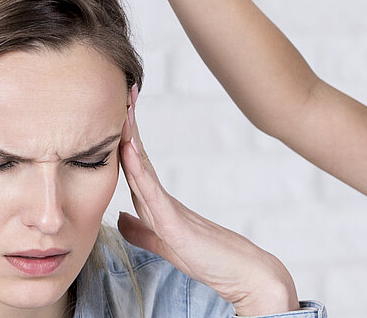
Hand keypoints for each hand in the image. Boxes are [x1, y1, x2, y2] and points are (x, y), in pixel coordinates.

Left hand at [116, 86, 300, 315]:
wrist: (248, 275)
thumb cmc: (213, 262)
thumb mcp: (166, 245)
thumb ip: (143, 231)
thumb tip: (121, 216)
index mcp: (161, 206)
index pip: (136, 168)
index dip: (124, 142)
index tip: (118, 113)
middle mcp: (166, 202)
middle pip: (140, 159)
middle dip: (128, 127)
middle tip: (124, 92)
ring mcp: (171, 211)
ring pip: (144, 169)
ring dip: (131, 138)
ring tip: (124, 107)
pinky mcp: (176, 226)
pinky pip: (152, 194)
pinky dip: (138, 170)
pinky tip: (129, 149)